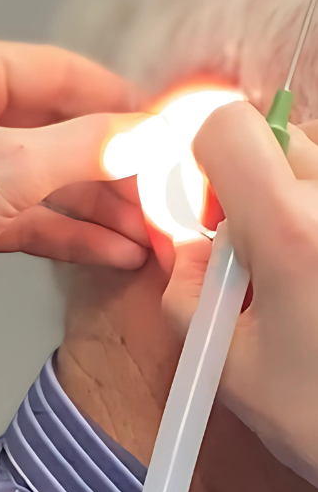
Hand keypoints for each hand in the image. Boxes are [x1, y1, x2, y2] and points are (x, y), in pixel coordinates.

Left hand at [0, 36, 149, 271]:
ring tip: (142, 232)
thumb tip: (143, 135)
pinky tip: (106, 250)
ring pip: (41, 181)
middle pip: (54, 133)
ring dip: (93, 209)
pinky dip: (62, 234)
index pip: (57, 73)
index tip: (155, 125)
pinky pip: (21, 217)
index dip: (113, 99)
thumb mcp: (15, 162)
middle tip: (154, 191)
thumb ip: (86, 146)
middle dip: (108, 169)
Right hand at [163, 102, 317, 485]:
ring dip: (302, 193)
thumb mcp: (227, 365)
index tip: (212, 213)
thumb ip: (185, 292)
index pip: (228, 126)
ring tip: (307, 265)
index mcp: (291, 233)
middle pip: (281, 135)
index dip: (204, 159)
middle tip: (261, 250)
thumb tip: (189, 246)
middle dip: (256, 180)